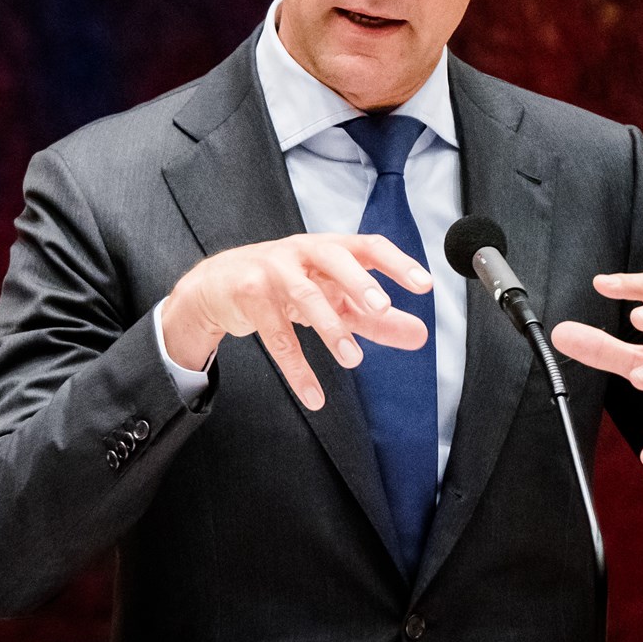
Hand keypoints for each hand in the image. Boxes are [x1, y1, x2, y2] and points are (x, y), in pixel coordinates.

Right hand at [161, 234, 431, 410]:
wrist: (217, 284)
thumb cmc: (284, 285)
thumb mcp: (331, 297)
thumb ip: (375, 318)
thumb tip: (420, 336)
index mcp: (328, 248)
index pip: (368, 246)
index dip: (397, 263)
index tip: (425, 285)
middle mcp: (302, 252)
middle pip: (335, 259)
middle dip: (358, 281)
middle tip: (382, 307)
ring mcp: (272, 270)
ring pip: (305, 296)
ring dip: (331, 328)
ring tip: (353, 359)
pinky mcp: (249, 295)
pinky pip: (276, 335)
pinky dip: (296, 368)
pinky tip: (313, 395)